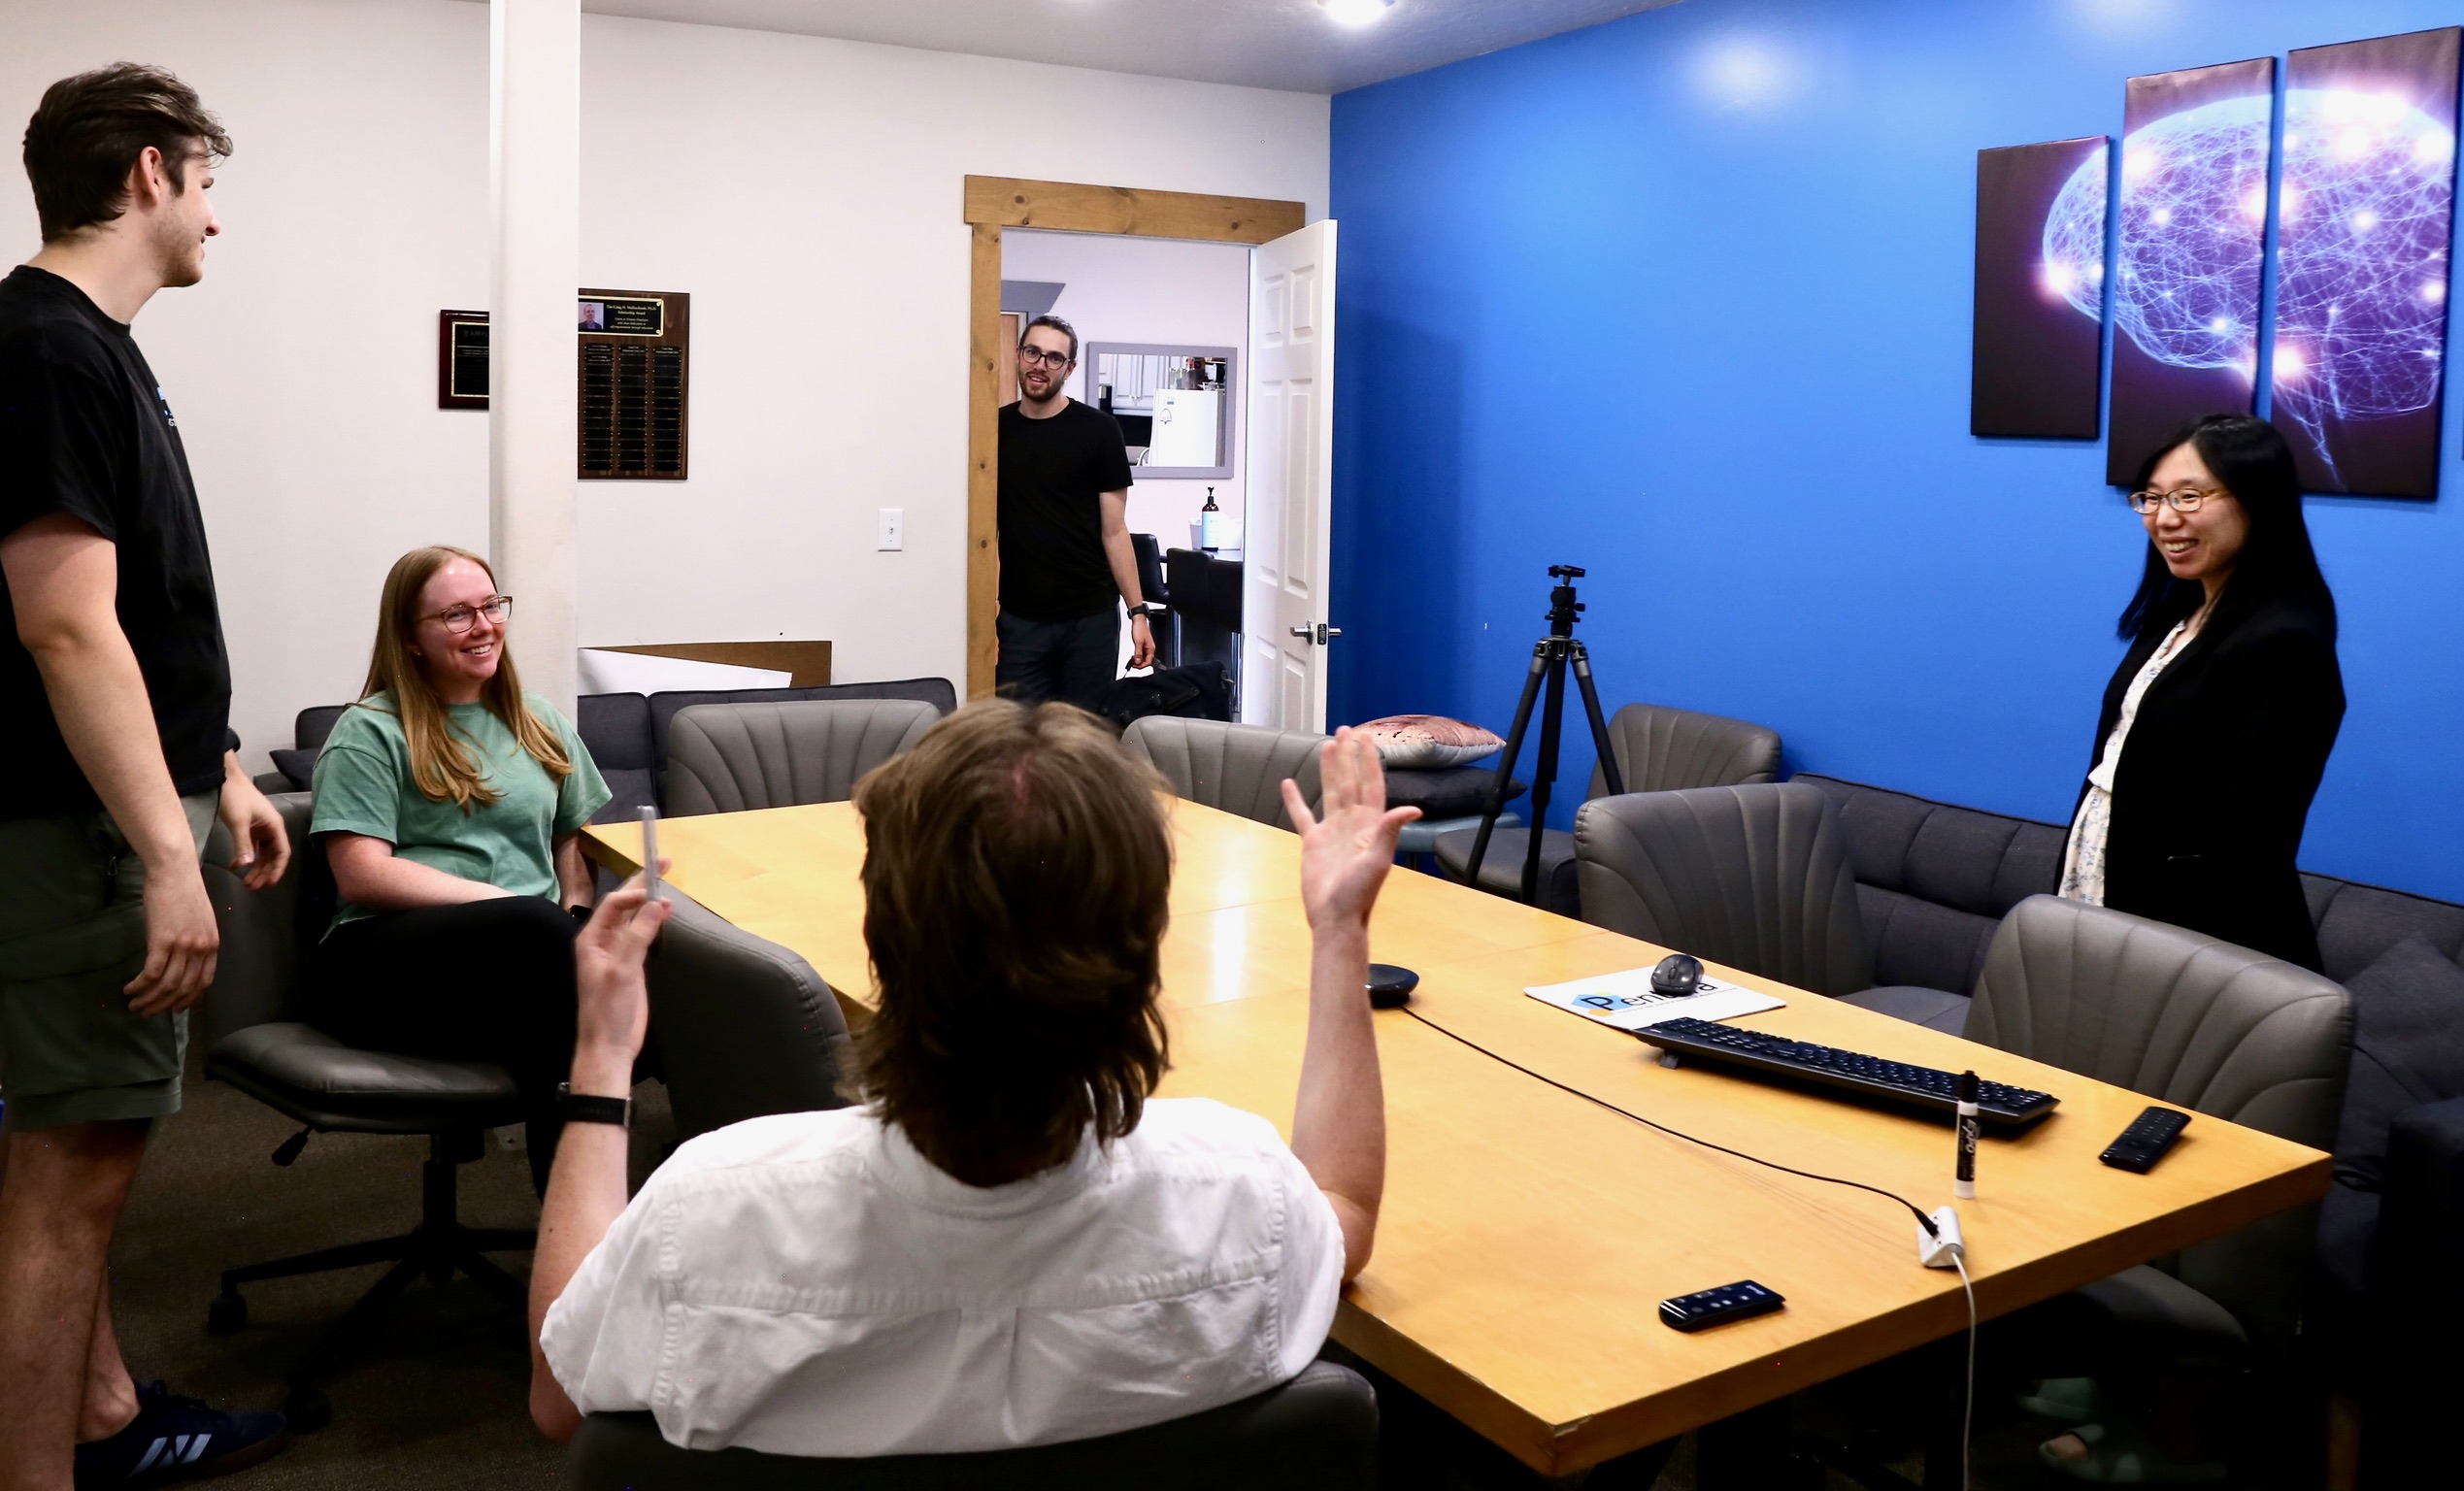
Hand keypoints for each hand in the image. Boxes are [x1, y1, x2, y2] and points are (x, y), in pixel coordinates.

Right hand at [125, 859, 219, 1014]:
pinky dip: (139, 985)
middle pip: (184, 988)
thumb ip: (196, 940)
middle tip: (147, 1012)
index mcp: (213, 944)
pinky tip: (129, 989)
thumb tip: (184, 959)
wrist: (175, 871)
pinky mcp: (163, 941)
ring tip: (135, 1005)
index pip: (204, 982)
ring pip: (166, 984)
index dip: (188, 999)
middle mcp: (201, 949)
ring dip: (149, 999)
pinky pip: (151, 973)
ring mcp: (183, 946)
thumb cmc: (184, 891)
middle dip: (164, 1004)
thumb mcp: (200, 919)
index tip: (174, 1008)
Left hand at [218, 767, 291, 890]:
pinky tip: (235, 866)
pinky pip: (252, 847)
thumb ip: (243, 844)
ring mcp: (260, 828)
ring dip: (255, 867)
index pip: (282, 852)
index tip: (269, 883)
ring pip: (262, 853)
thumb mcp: (238, 821)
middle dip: (264, 872)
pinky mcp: (250, 827)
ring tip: (246, 882)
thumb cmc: (235, 796)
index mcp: (274, 826)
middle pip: (272, 855)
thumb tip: (247, 865)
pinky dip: (245, 857)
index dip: (278, 869)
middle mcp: (271, 828)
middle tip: (253, 887)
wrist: (224, 776)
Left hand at [571, 868, 670, 1071]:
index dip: (634, 891)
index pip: (613, 904)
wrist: (608, 1046)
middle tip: (666, 863)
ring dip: (650, 902)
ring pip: (634, 919)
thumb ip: (638, 935)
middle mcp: (602, 942)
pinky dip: (654, 922)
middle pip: (623, 906)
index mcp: (591, 940)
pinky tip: (667, 915)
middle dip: (642, 885)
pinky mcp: (631, 966)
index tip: (658, 888)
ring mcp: (617, 954)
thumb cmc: (608, 1009)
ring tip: (670, 885)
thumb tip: (657, 903)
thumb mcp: (623, 970)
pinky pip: (642, 935)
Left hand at [1128, 612, 1155, 668]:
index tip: (1136, 666)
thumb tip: (1138, 661)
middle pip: (1147, 660)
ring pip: (1144, 657)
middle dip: (1140, 664)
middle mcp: (1150, 648)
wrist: (1138, 621)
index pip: (1149, 662)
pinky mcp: (1143, 644)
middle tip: (1133, 664)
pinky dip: (1138, 656)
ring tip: (1132, 661)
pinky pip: (1141, 653)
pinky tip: (1134, 656)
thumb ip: (1138, 653)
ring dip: (1138, 660)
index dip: (1142, 665)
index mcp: (1151, 648)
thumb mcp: (1138, 642)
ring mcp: (1147, 647)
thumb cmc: (1140, 629)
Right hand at [1283, 728, 1418, 933]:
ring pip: (1330, 791)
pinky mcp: (1313, 842)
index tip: (1367, 738)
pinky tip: (1287, 783)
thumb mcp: (1377, 859)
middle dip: (1349, 756)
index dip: (1370, 761)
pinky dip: (1295, 800)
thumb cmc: (1360, 892)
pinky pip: (1303, 815)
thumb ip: (1390, 831)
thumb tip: (1413, 809)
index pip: (1372, 784)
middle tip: (1346, 730)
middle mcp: (1353, 823)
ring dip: (1328, 769)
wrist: (1335, 916)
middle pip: (1351, 780)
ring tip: (1326, 745)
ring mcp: (1333, 831)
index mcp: (1371, 825)